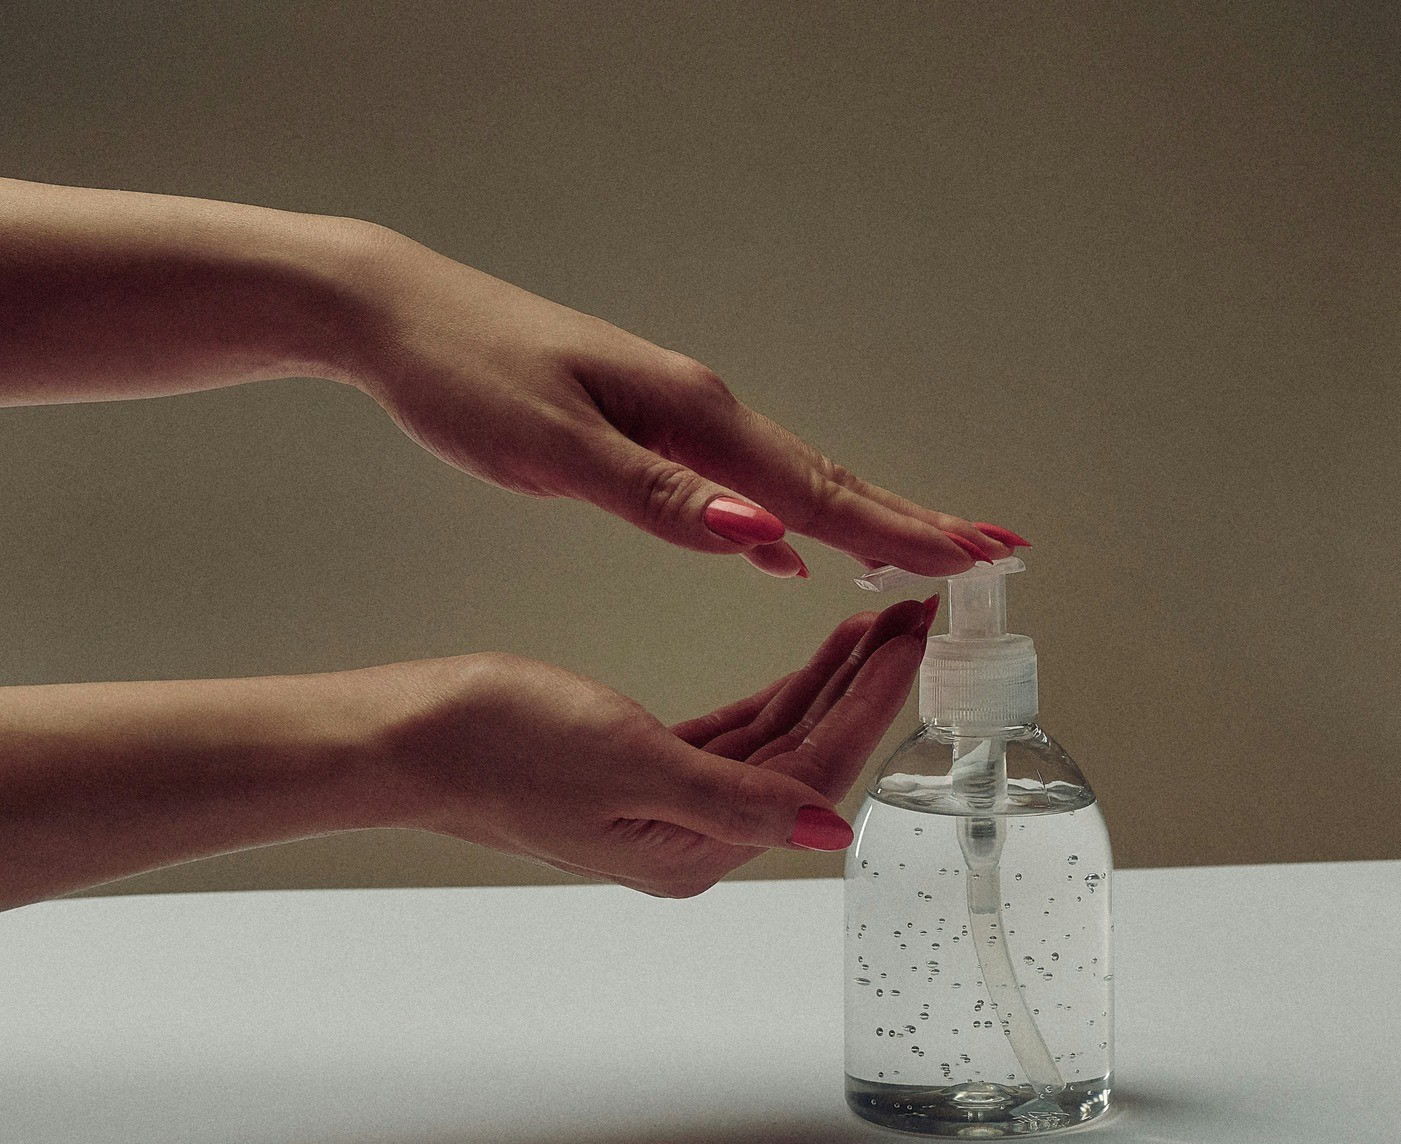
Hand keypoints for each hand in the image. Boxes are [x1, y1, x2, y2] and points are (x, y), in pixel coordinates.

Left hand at [344, 231, 1021, 577]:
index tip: (971, 556)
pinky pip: (742, 490)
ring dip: (862, 521)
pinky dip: (787, 522)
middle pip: (827, 481)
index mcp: (692, 417)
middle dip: (911, 520)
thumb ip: (660, 499)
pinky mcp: (645, 436)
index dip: (899, 531)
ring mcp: (677, 423)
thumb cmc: (465, 372)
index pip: (816, 491)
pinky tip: (794, 553)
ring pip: (792, 485)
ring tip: (923, 551)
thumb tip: (765, 537)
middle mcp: (700, 413)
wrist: (397, 316)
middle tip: (990, 550)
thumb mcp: (554, 448)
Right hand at [389, 599, 934, 895]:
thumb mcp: (631, 765)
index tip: (910, 644)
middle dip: (866, 688)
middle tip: (914, 620)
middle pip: (809, 757)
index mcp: (694, 849)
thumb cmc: (500, 747)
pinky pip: (738, 734)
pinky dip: (779, 694)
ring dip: (829, 684)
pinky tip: (812, 662)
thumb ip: (738, 800)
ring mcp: (670, 807)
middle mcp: (692, 837)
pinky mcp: (647, 772)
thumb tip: (830, 829)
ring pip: (779, 740)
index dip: (870, 706)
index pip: (815, 774)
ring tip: (879, 626)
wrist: (410, 736)